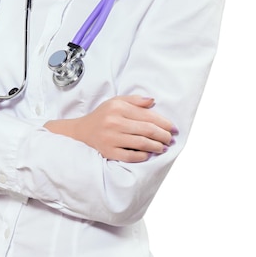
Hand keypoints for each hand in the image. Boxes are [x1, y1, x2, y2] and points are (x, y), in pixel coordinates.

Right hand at [45, 96, 176, 162]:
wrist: (82, 131)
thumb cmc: (103, 115)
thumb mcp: (116, 101)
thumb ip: (135, 100)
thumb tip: (153, 101)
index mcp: (118, 108)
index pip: (147, 116)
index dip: (164, 123)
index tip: (173, 128)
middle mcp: (114, 122)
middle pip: (147, 130)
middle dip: (163, 135)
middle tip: (171, 139)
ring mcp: (111, 138)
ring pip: (141, 144)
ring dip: (157, 147)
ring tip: (163, 147)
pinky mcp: (108, 152)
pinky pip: (131, 156)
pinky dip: (143, 156)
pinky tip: (149, 154)